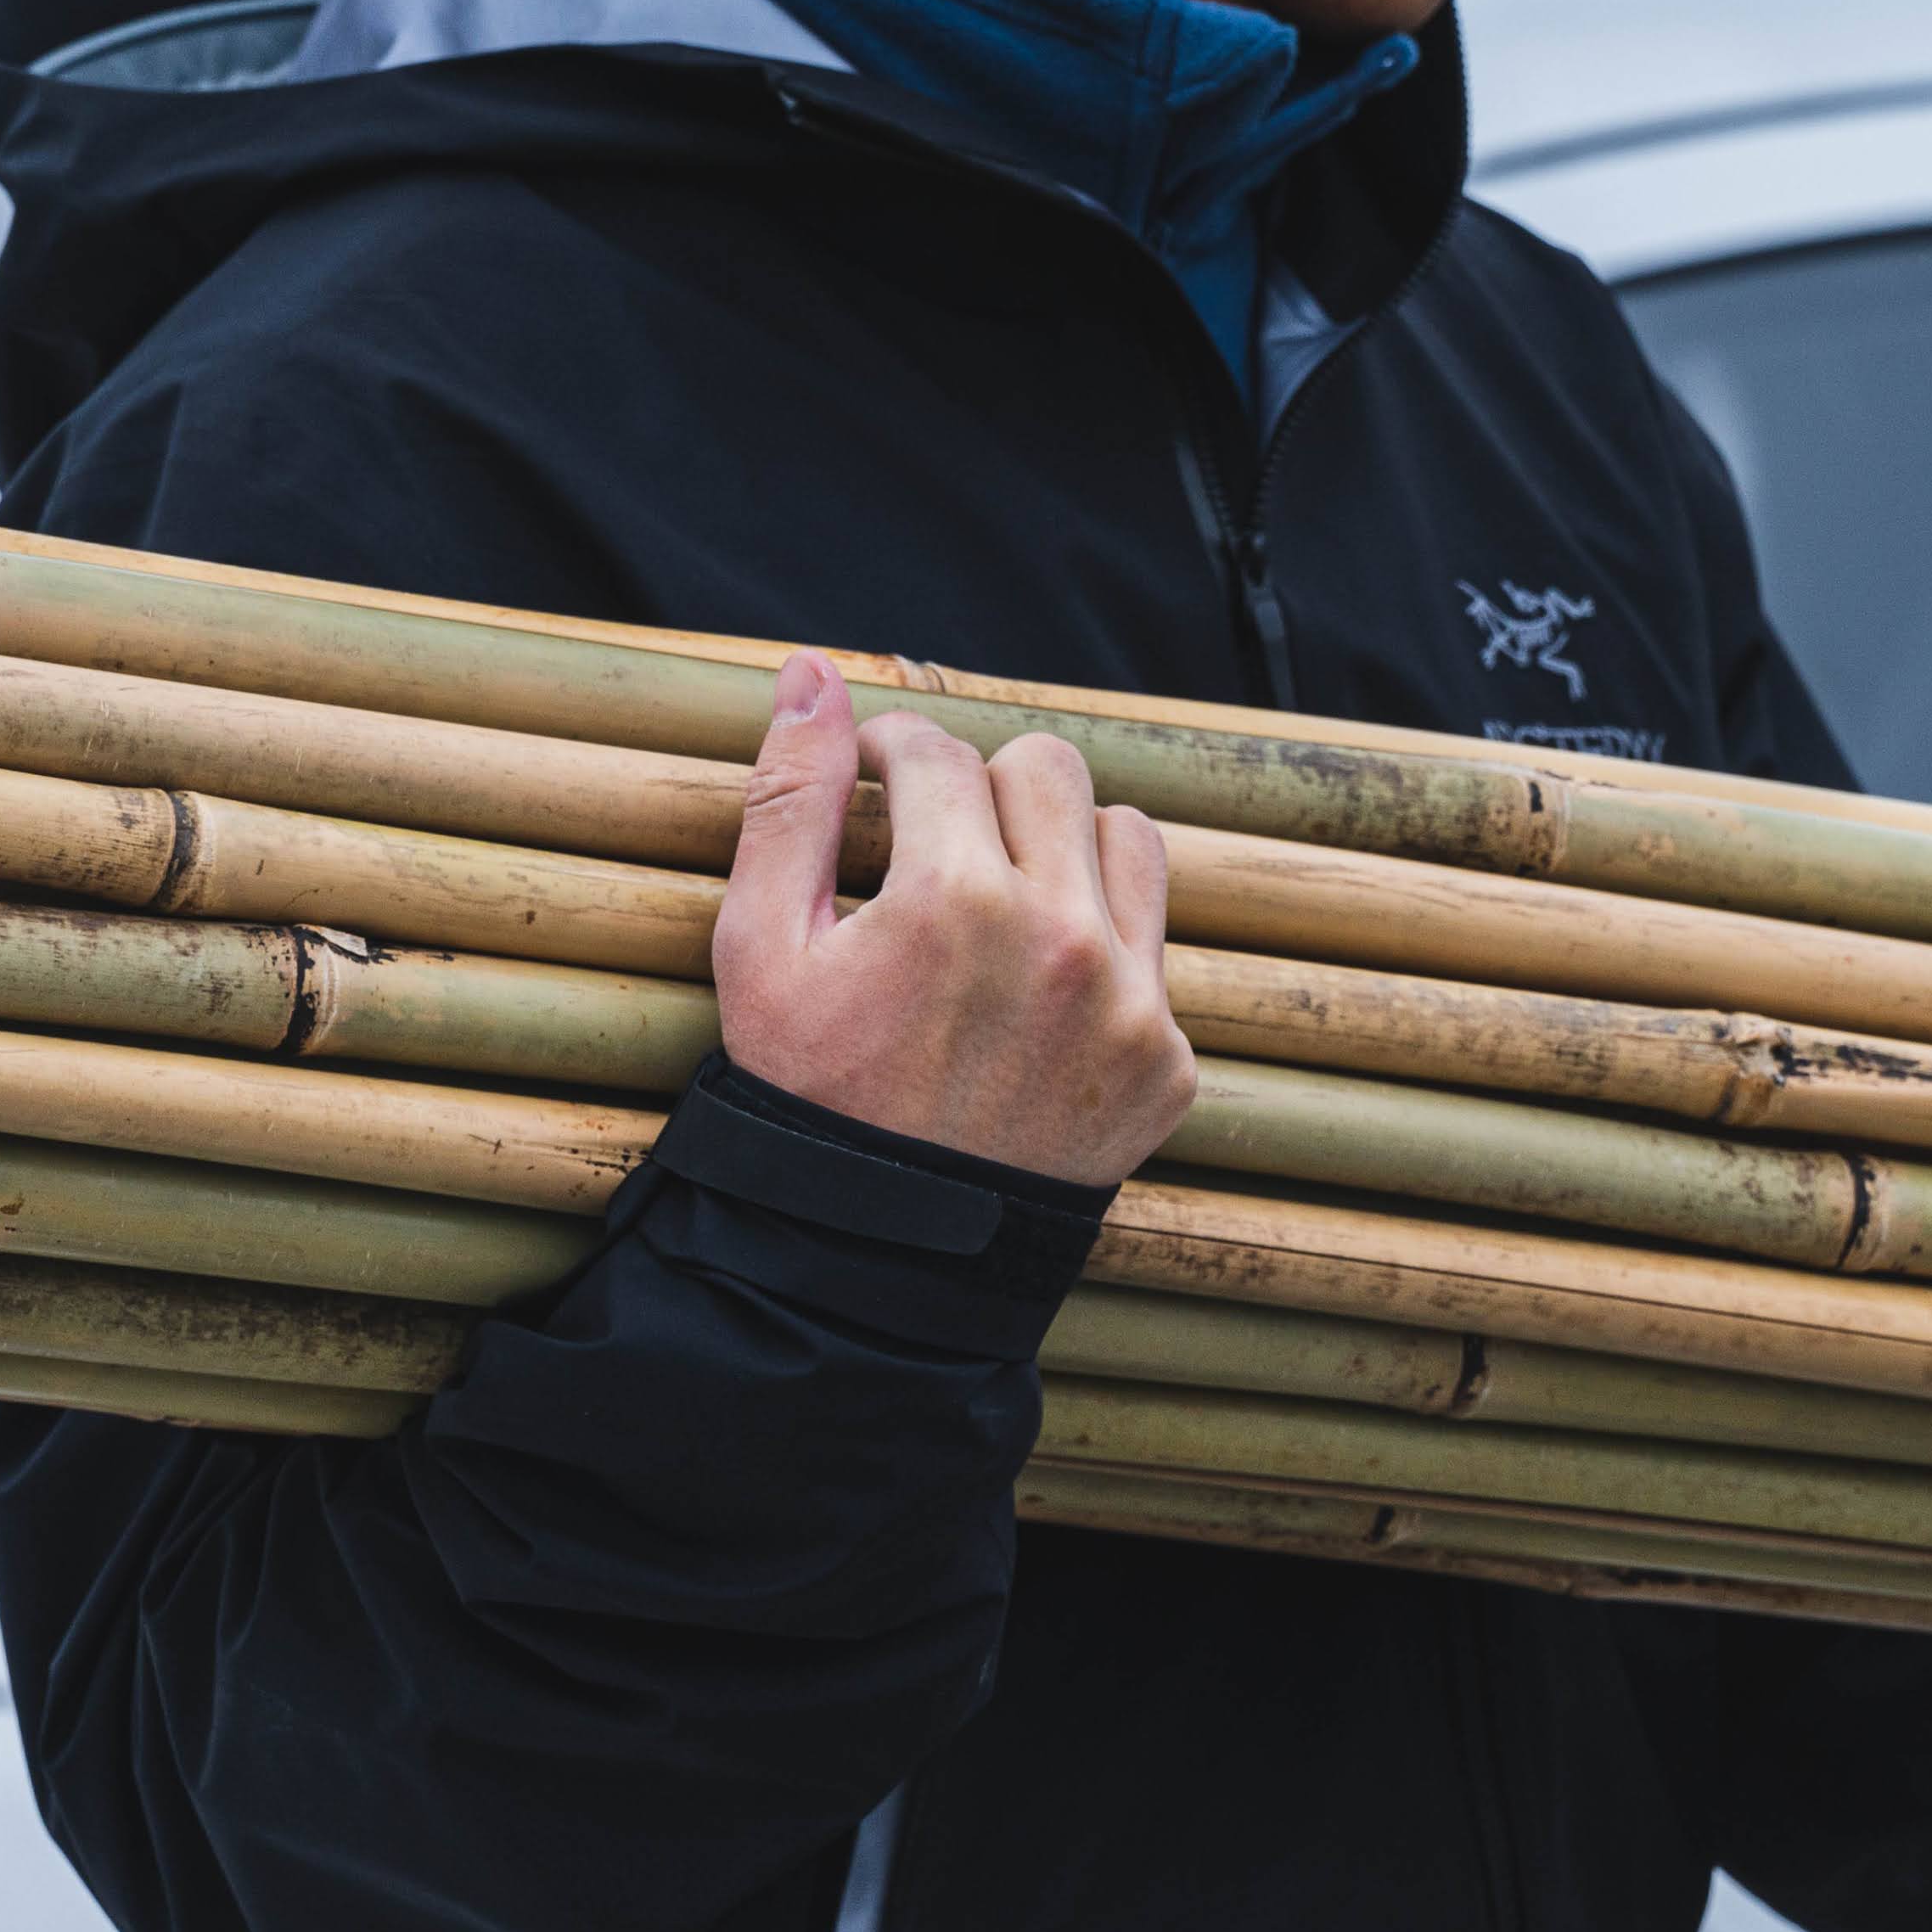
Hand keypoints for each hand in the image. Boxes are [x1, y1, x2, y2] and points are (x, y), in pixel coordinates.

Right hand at [713, 651, 1196, 1186]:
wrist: (879, 1257)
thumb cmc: (807, 1099)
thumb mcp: (761, 950)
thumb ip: (790, 799)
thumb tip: (812, 674)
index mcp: (954, 901)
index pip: (939, 752)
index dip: (895, 755)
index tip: (879, 784)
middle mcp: (1061, 942)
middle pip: (1048, 770)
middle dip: (983, 790)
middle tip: (936, 847)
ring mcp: (1130, 1006)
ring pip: (1126, 839)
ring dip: (1063, 849)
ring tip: (1000, 902)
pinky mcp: (1170, 1063)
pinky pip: (1156, 950)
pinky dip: (1100, 953)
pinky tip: (1033, 1001)